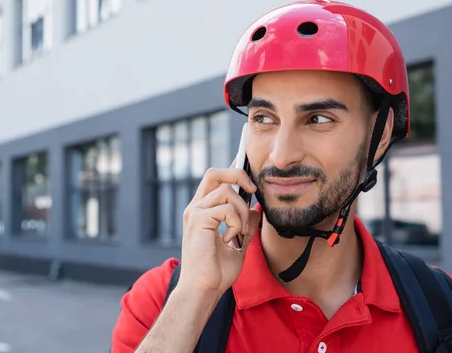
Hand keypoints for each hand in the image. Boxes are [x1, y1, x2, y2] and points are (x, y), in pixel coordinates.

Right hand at [177, 165, 261, 298]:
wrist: (204, 290)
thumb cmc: (216, 272)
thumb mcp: (238, 245)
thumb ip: (245, 226)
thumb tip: (256, 210)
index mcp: (203, 212)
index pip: (215, 181)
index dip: (231, 169)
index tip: (245, 162)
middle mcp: (196, 208)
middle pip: (214, 174)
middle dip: (237, 174)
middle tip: (252, 189)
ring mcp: (195, 213)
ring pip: (227, 191)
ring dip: (242, 210)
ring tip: (240, 231)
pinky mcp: (198, 219)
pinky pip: (227, 208)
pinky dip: (236, 223)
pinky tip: (230, 239)